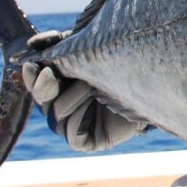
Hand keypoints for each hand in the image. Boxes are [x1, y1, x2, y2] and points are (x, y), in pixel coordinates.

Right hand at [22, 31, 147, 151]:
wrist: (155, 81)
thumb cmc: (122, 62)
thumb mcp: (90, 49)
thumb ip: (63, 45)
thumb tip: (33, 45)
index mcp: (62, 83)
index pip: (36, 81)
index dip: (31, 74)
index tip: (33, 63)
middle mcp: (64, 105)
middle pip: (42, 98)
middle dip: (44, 86)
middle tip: (51, 74)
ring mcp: (75, 125)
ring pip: (56, 114)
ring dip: (71, 97)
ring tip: (92, 84)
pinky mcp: (88, 142)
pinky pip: (72, 135)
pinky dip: (79, 119)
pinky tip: (94, 103)